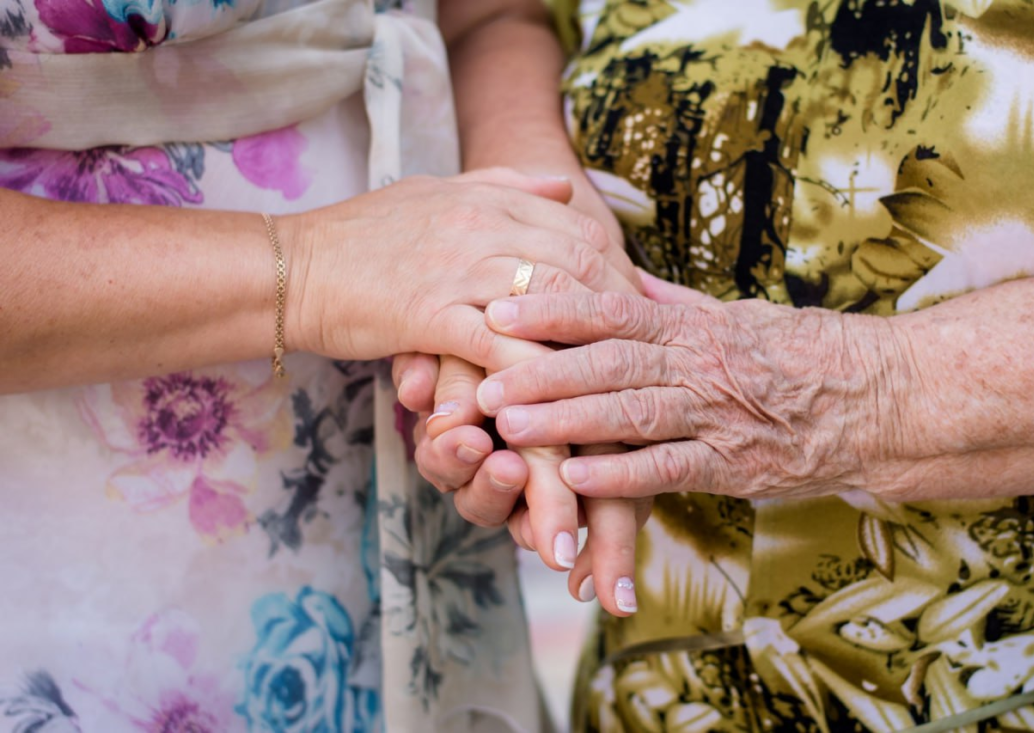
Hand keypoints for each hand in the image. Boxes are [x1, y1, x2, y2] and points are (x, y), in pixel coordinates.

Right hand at [281, 168, 634, 369]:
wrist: (295, 267)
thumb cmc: (363, 236)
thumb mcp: (437, 192)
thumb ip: (504, 186)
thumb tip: (564, 186)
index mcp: (490, 200)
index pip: (580, 231)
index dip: (616, 272)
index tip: (632, 309)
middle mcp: (483, 227)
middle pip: (580, 265)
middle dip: (617, 312)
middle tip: (638, 354)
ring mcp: (458, 268)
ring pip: (550, 300)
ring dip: (586, 345)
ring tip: (611, 383)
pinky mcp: (430, 313)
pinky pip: (498, 343)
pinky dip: (530, 371)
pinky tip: (554, 401)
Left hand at [477, 289, 891, 500]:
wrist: (880, 396)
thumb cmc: (803, 353)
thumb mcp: (738, 317)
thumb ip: (677, 306)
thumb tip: (628, 281)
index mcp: (692, 326)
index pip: (611, 310)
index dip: (552, 310)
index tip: (498, 307)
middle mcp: (698, 365)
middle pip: (608, 363)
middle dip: (541, 372)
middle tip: (482, 380)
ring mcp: (715, 415)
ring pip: (630, 412)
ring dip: (566, 421)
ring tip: (509, 427)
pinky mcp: (734, 465)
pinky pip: (669, 468)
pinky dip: (621, 474)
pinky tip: (574, 477)